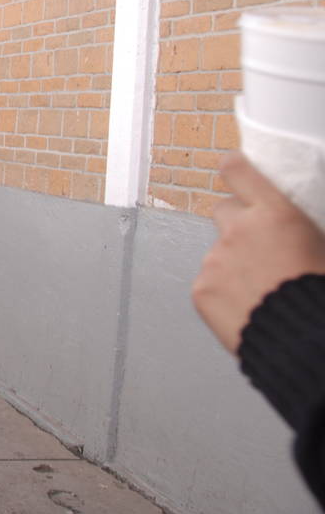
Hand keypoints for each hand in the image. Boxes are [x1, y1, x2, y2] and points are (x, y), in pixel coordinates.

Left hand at [193, 152, 324, 353]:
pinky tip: (248, 308)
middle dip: (237, 221)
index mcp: (276, 214)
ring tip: (262, 289)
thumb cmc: (322, 294)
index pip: (239, 171)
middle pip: (223, 209)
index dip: (235, 169)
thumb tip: (295, 234)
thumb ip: (301, 232)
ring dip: (234, 263)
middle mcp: (238, 230)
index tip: (236, 169)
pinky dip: (223, 292)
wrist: (307, 344)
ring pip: (218, 252)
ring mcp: (215, 260)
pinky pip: (209, 283)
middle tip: (259, 245)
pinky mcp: (201, 289)